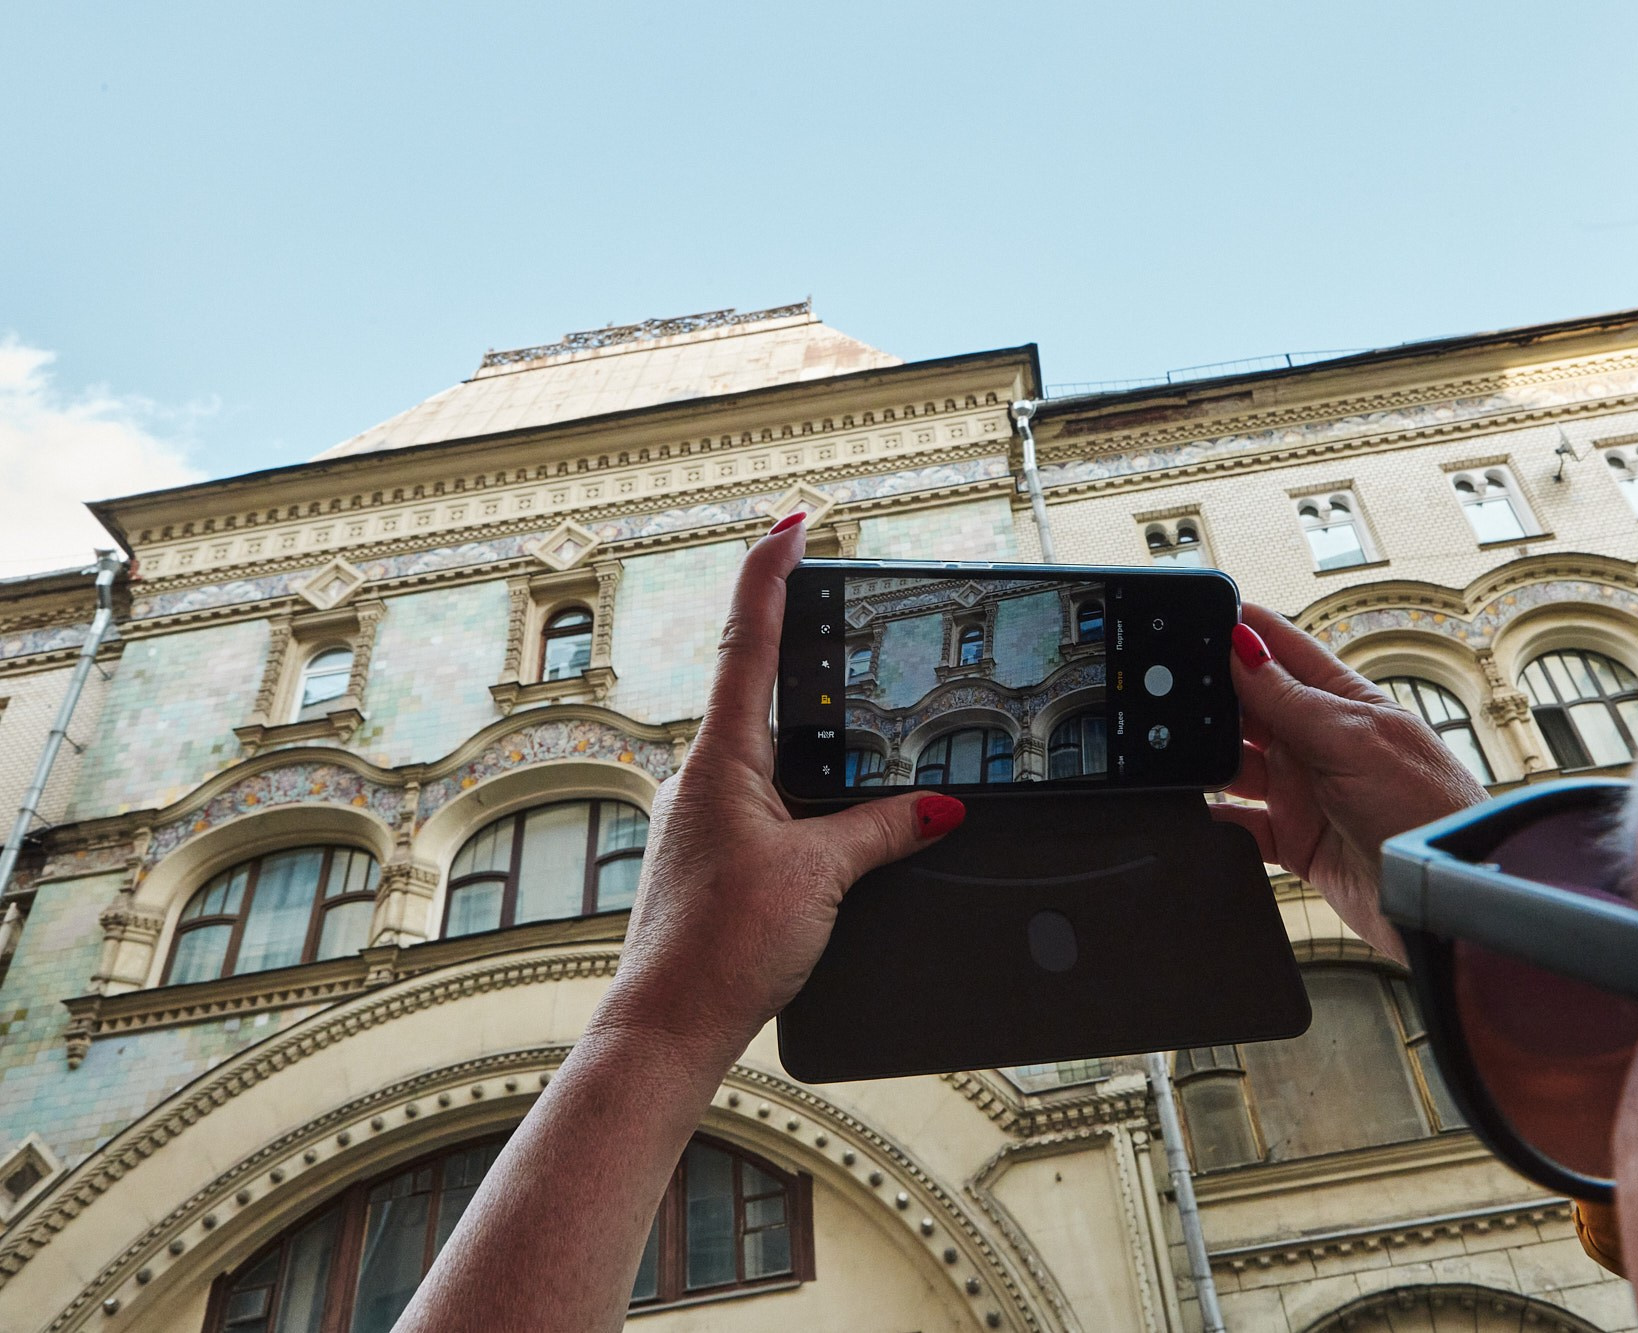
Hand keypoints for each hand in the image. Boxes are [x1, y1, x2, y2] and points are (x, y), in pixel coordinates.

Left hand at [593, 513, 963, 1051]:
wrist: (669, 1024)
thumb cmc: (720, 948)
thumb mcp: (822, 876)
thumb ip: (887, 829)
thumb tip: (944, 806)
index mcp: (723, 757)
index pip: (749, 639)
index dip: (771, 571)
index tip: (794, 523)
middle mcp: (706, 774)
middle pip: (757, 680)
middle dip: (796, 633)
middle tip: (832, 583)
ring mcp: (707, 812)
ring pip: (766, 742)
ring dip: (806, 720)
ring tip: (855, 702)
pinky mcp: (716, 851)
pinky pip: (768, 792)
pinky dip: (805, 780)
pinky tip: (836, 805)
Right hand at [1209, 604, 1489, 960]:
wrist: (1440, 900)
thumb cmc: (1425, 809)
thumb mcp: (1352, 740)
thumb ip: (1290, 699)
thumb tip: (1241, 647)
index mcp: (1342, 703)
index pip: (1283, 649)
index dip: (1242, 630)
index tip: (1196, 613)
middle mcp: (1319, 742)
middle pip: (1250, 706)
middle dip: (1211, 696)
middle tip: (1165, 689)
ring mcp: (1304, 792)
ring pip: (1235, 765)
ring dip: (1207, 759)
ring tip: (1174, 752)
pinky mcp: (1294, 842)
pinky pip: (1239, 826)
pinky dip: (1215, 821)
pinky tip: (1196, 813)